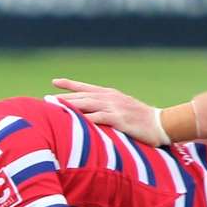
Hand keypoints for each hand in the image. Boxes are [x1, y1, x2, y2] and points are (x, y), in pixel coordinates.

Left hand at [51, 79, 165, 144]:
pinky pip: (98, 118)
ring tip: (53, 108)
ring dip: (69, 106)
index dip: (70, 85)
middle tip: (45, 100)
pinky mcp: (119, 119)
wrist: (161, 124)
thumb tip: (94, 116)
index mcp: (110, 95)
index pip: (86, 88)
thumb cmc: (142, 121)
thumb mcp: (123, 111)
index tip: (55, 82)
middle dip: (63, 98)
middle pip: (81, 97)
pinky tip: (73, 122)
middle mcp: (110, 98)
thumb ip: (108, 110)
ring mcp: (114, 108)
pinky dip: (85, 119)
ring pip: (86, 105)